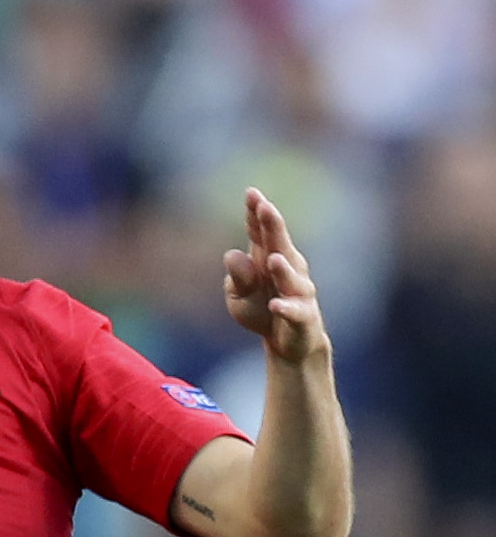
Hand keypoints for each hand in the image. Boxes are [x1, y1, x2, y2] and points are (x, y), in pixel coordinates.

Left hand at [223, 188, 327, 362]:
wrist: (288, 343)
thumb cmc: (262, 310)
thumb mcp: (239, 296)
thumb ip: (237, 277)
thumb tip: (232, 255)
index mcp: (267, 258)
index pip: (260, 232)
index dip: (256, 213)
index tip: (251, 193)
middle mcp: (287, 269)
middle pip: (280, 245)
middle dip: (273, 226)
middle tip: (265, 207)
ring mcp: (298, 292)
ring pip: (292, 277)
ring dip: (283, 269)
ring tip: (272, 259)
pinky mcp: (303, 317)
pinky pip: (295, 312)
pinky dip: (286, 309)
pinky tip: (276, 306)